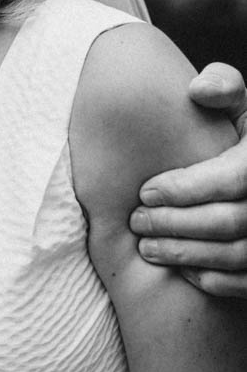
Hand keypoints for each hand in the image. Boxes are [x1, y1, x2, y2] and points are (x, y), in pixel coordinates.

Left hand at [131, 63, 246, 296]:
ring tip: (146, 247)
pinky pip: (245, 283)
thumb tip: (197, 89)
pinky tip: (181, 268)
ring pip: (236, 255)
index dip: (185, 188)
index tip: (144, 191)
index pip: (233, 178)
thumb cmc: (246, 138)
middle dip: (175, 224)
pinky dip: (211, 279)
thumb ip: (226, 89)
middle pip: (229, 222)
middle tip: (136, 221)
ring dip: (184, 254)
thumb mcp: (245, 109)